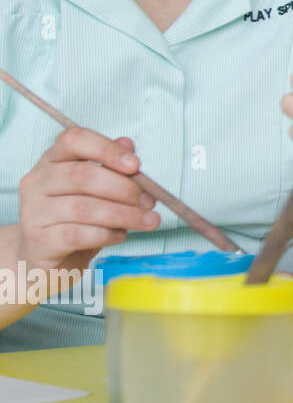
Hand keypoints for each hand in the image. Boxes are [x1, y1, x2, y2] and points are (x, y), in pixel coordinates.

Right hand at [16, 129, 159, 289]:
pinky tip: (121, 235)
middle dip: (124, 188)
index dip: (107, 149)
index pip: (73, 140)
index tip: (136, 165)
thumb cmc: (78, 220)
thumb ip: (111, 167)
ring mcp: (33, 212)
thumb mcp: (97, 191)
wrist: (50, 261)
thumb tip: (128, 144)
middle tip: (150, 201)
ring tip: (148, 221)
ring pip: (83, 208)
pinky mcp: (38, 241)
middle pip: (82, 175)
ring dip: (124, 214)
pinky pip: (78, 234)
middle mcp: (37, 182)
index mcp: (52, 160)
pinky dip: (107, 234)